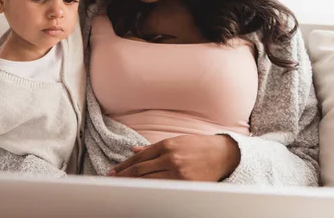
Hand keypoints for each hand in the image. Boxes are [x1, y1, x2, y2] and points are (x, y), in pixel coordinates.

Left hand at [108, 134, 239, 180]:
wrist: (223, 154)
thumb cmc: (198, 146)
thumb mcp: (175, 141)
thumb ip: (153, 147)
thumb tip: (134, 150)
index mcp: (166, 145)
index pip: (139, 158)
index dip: (124, 166)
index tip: (113, 171)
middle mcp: (170, 158)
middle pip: (140, 170)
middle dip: (124, 176)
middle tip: (111, 180)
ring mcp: (177, 172)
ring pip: (149, 180)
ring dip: (133, 184)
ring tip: (122, 187)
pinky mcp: (185, 183)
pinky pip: (163, 187)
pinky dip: (150, 189)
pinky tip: (141, 191)